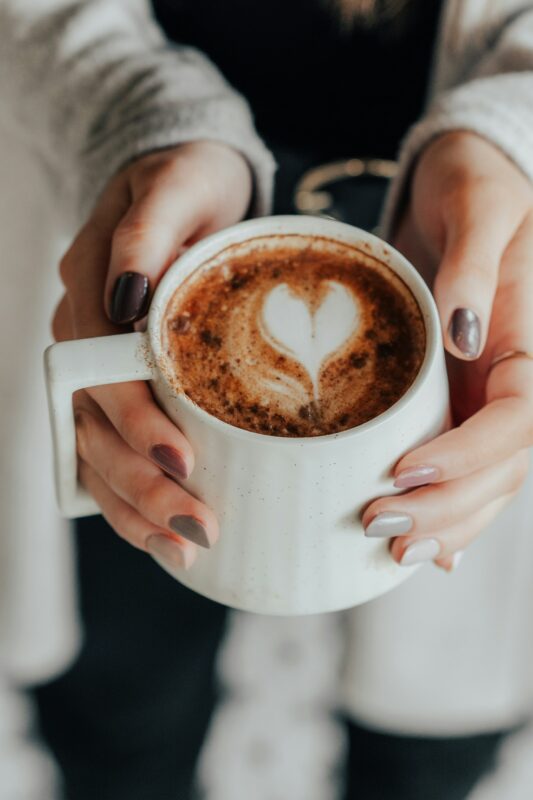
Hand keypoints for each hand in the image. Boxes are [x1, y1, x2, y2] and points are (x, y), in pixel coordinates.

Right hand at [54, 141, 251, 568]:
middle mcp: (83, 339)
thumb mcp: (178, 187)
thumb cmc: (190, 184)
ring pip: (96, 451)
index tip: (182, 458)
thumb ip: (147, 233)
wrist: (190, 187)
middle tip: (197, 524)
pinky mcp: (120, 387)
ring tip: (184, 545)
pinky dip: (134, 496)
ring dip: (136, 505)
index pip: (97, 371)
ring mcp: (97, 369)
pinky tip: (166, 533)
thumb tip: (127, 295)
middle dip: (141, 481)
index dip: (134, 419)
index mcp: (90, 291)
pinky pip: (112, 451)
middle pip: (93, 425)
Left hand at [363, 132, 532, 570]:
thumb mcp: (478, 206)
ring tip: (393, 551)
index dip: (466, 456)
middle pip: (501, 467)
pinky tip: (426, 547)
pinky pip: (464, 463)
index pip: (515, 421)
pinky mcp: (460, 397)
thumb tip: (466, 335)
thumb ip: (475, 267)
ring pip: (486, 480)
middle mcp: (516, 381)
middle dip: (446, 506)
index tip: (404, 471)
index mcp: (530, 344)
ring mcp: (489, 395)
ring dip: (446, 522)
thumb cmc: (473, 183)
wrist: (458, 181)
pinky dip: (448, 507)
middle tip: (378, 525)